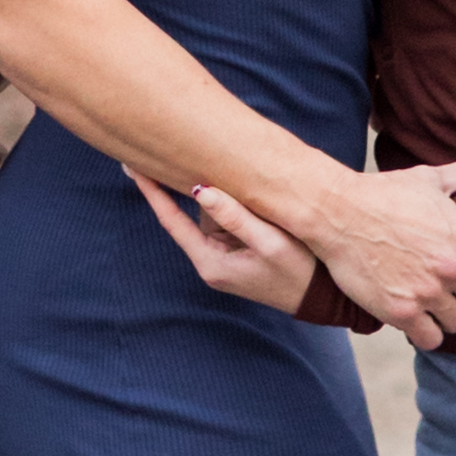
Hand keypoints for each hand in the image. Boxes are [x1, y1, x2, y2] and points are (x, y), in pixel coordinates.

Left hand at [132, 172, 314, 311]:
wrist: (323, 299)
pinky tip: (262, 209)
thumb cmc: (300, 272)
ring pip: (215, 214)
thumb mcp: (271, 243)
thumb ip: (236, 216)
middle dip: (200, 190)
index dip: (152, 192)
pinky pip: (231, 220)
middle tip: (191, 156)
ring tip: (259, 203)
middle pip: (195, 213)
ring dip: (231, 200)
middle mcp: (212, 260)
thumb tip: (201, 190)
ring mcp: (225, 256)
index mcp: (211, 262)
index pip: (172, 221)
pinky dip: (240, 208)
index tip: (132, 167)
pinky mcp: (239, 252)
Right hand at [307, 160, 455, 349]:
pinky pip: (431, 338)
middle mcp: (453, 267)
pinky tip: (417, 320)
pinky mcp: (401, 311)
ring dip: (447, 317)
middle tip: (454, 294)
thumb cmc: (383, 193)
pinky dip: (426, 332)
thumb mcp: (429, 178)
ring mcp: (428, 291)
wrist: (337, 212)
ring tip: (434, 306)